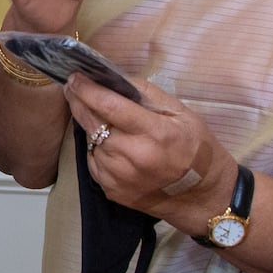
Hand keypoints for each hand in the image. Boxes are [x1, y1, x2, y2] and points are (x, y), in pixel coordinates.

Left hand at [63, 75, 232, 224]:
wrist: (200, 195)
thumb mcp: (180, 112)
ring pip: (90, 141)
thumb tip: (114, 79)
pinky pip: (93, 161)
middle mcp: (133, 156)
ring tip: (101, 118)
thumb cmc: (194, 147)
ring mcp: (119, 176)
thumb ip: (146, 94)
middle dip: (78, 101)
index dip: (88, 89)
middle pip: (92, 123)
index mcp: (153, 133)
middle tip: (72, 88)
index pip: (109, 106)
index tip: (75, 77)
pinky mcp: (111, 190)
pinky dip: (97, 148)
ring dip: (89, 126)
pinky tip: (110, 144)